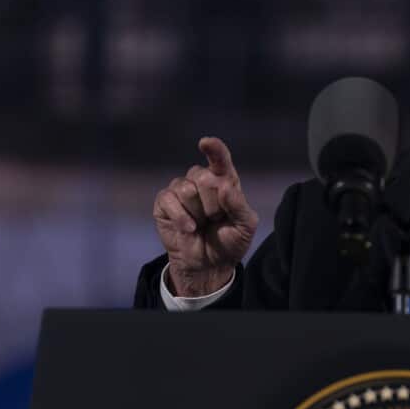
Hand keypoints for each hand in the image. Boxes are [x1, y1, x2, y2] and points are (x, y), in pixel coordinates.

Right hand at [153, 137, 258, 296]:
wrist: (209, 265)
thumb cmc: (229, 242)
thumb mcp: (244, 226)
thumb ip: (239, 205)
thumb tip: (224, 186)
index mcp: (224, 181)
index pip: (220, 159)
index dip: (214, 150)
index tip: (206, 143)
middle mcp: (201, 180)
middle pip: (203, 176)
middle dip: (212, 203)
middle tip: (216, 219)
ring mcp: (181, 189)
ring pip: (186, 189)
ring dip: (197, 213)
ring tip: (201, 224)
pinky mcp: (164, 202)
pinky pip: (169, 200)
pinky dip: (181, 217)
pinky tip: (189, 229)